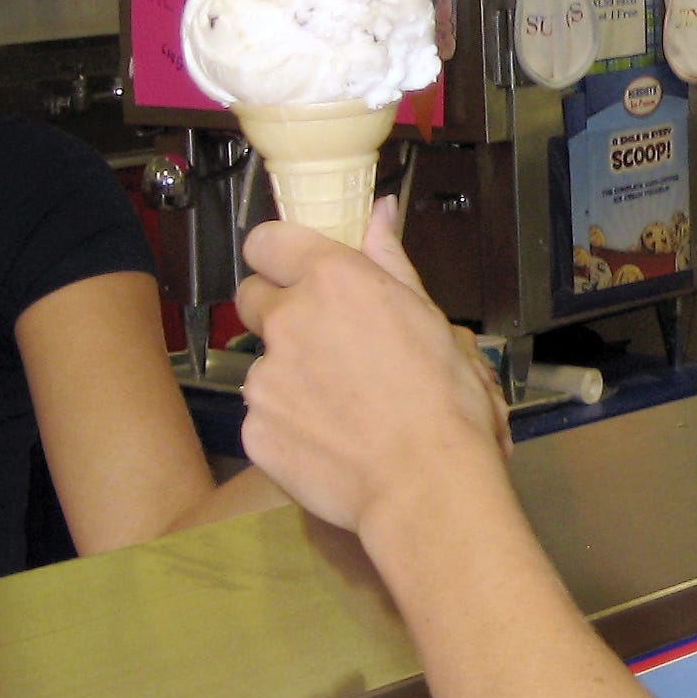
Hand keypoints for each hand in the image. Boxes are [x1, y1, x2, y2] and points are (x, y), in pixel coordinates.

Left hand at [233, 198, 509, 536]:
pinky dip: (289, 423)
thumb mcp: (430, 317)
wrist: (425, 484)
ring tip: (342, 405)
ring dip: (290, 375)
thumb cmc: (443, 404)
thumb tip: (379, 212)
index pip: (266, 241)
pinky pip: (263, 415)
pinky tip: (330, 437)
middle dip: (279, 314)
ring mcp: (265, 376)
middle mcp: (290, 319)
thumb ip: (389, 260)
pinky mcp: (255, 425)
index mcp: (334, 281)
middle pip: (252, 298)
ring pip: (262, 362)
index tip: (290, 272)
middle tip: (326, 345)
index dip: (277, 257)